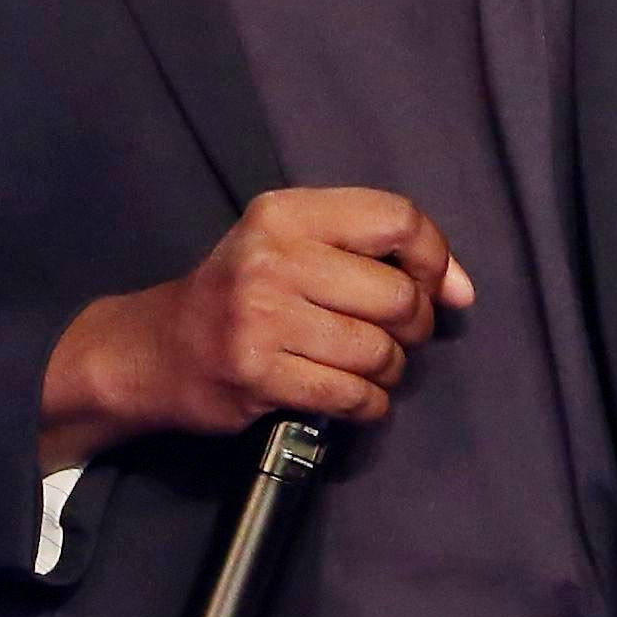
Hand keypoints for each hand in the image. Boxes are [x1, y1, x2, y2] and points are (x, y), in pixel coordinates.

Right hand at [37, 187, 474, 470]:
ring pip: (378, 350)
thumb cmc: (241, 292)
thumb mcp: (292, 244)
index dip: (436, 257)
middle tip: (396, 336)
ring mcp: (262, 317)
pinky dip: (368, 404)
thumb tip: (462, 289)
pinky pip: (351, 394)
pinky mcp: (257, 374)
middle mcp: (273, 256)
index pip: (396, 219)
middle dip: (414, 325)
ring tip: (370, 368)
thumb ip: (374, 252)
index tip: (442, 288)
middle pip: (397, 293)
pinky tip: (356, 397)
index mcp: (287, 212)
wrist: (155, 350)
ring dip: (390, 370)